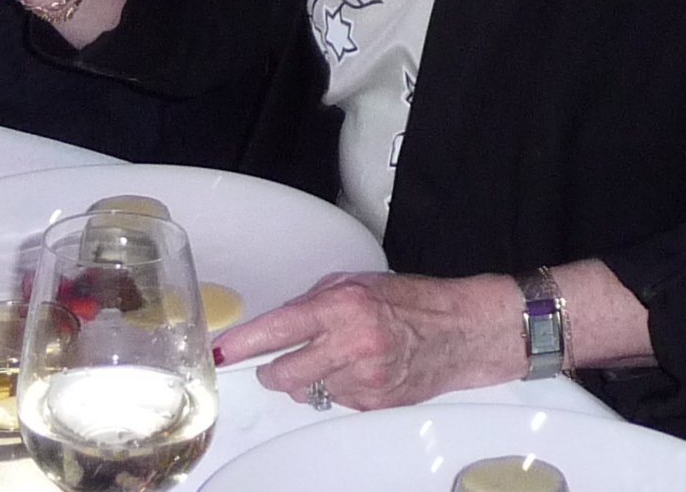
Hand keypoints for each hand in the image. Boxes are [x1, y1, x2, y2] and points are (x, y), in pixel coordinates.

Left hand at [214, 271, 525, 410]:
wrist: (461, 332)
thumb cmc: (411, 302)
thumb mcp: (354, 284)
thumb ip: (312, 303)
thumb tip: (276, 325)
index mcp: (342, 308)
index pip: (278, 329)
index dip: (245, 343)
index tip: (224, 351)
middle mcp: (351, 346)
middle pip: (285, 374)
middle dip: (271, 371)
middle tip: (272, 363)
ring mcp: (365, 379)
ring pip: (308, 391)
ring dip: (309, 378)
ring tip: (335, 357)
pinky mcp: (376, 402)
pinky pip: (336, 401)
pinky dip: (336, 388)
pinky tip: (357, 370)